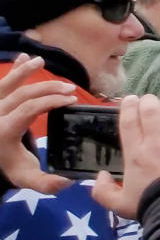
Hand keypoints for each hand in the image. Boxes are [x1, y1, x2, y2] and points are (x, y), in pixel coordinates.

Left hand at [0, 54, 75, 193]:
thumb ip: (46, 183)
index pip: (28, 109)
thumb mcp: (26, 178)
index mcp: (4, 131)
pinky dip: (14, 69)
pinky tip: (25, 57)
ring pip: (7, 83)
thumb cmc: (11, 166)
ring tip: (41, 62)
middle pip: (22, 94)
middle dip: (48, 88)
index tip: (73, 100)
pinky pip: (2, 82)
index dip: (50, 101)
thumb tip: (67, 181)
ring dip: (25, 71)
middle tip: (71, 89)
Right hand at [91, 95, 159, 219]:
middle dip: (147, 101)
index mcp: (136, 154)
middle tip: (147, 100)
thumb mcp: (120, 205)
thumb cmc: (152, 206)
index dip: (129, 107)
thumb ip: (103, 192)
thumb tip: (100, 176)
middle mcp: (157, 143)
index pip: (130, 122)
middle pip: (151, 112)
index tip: (129, 100)